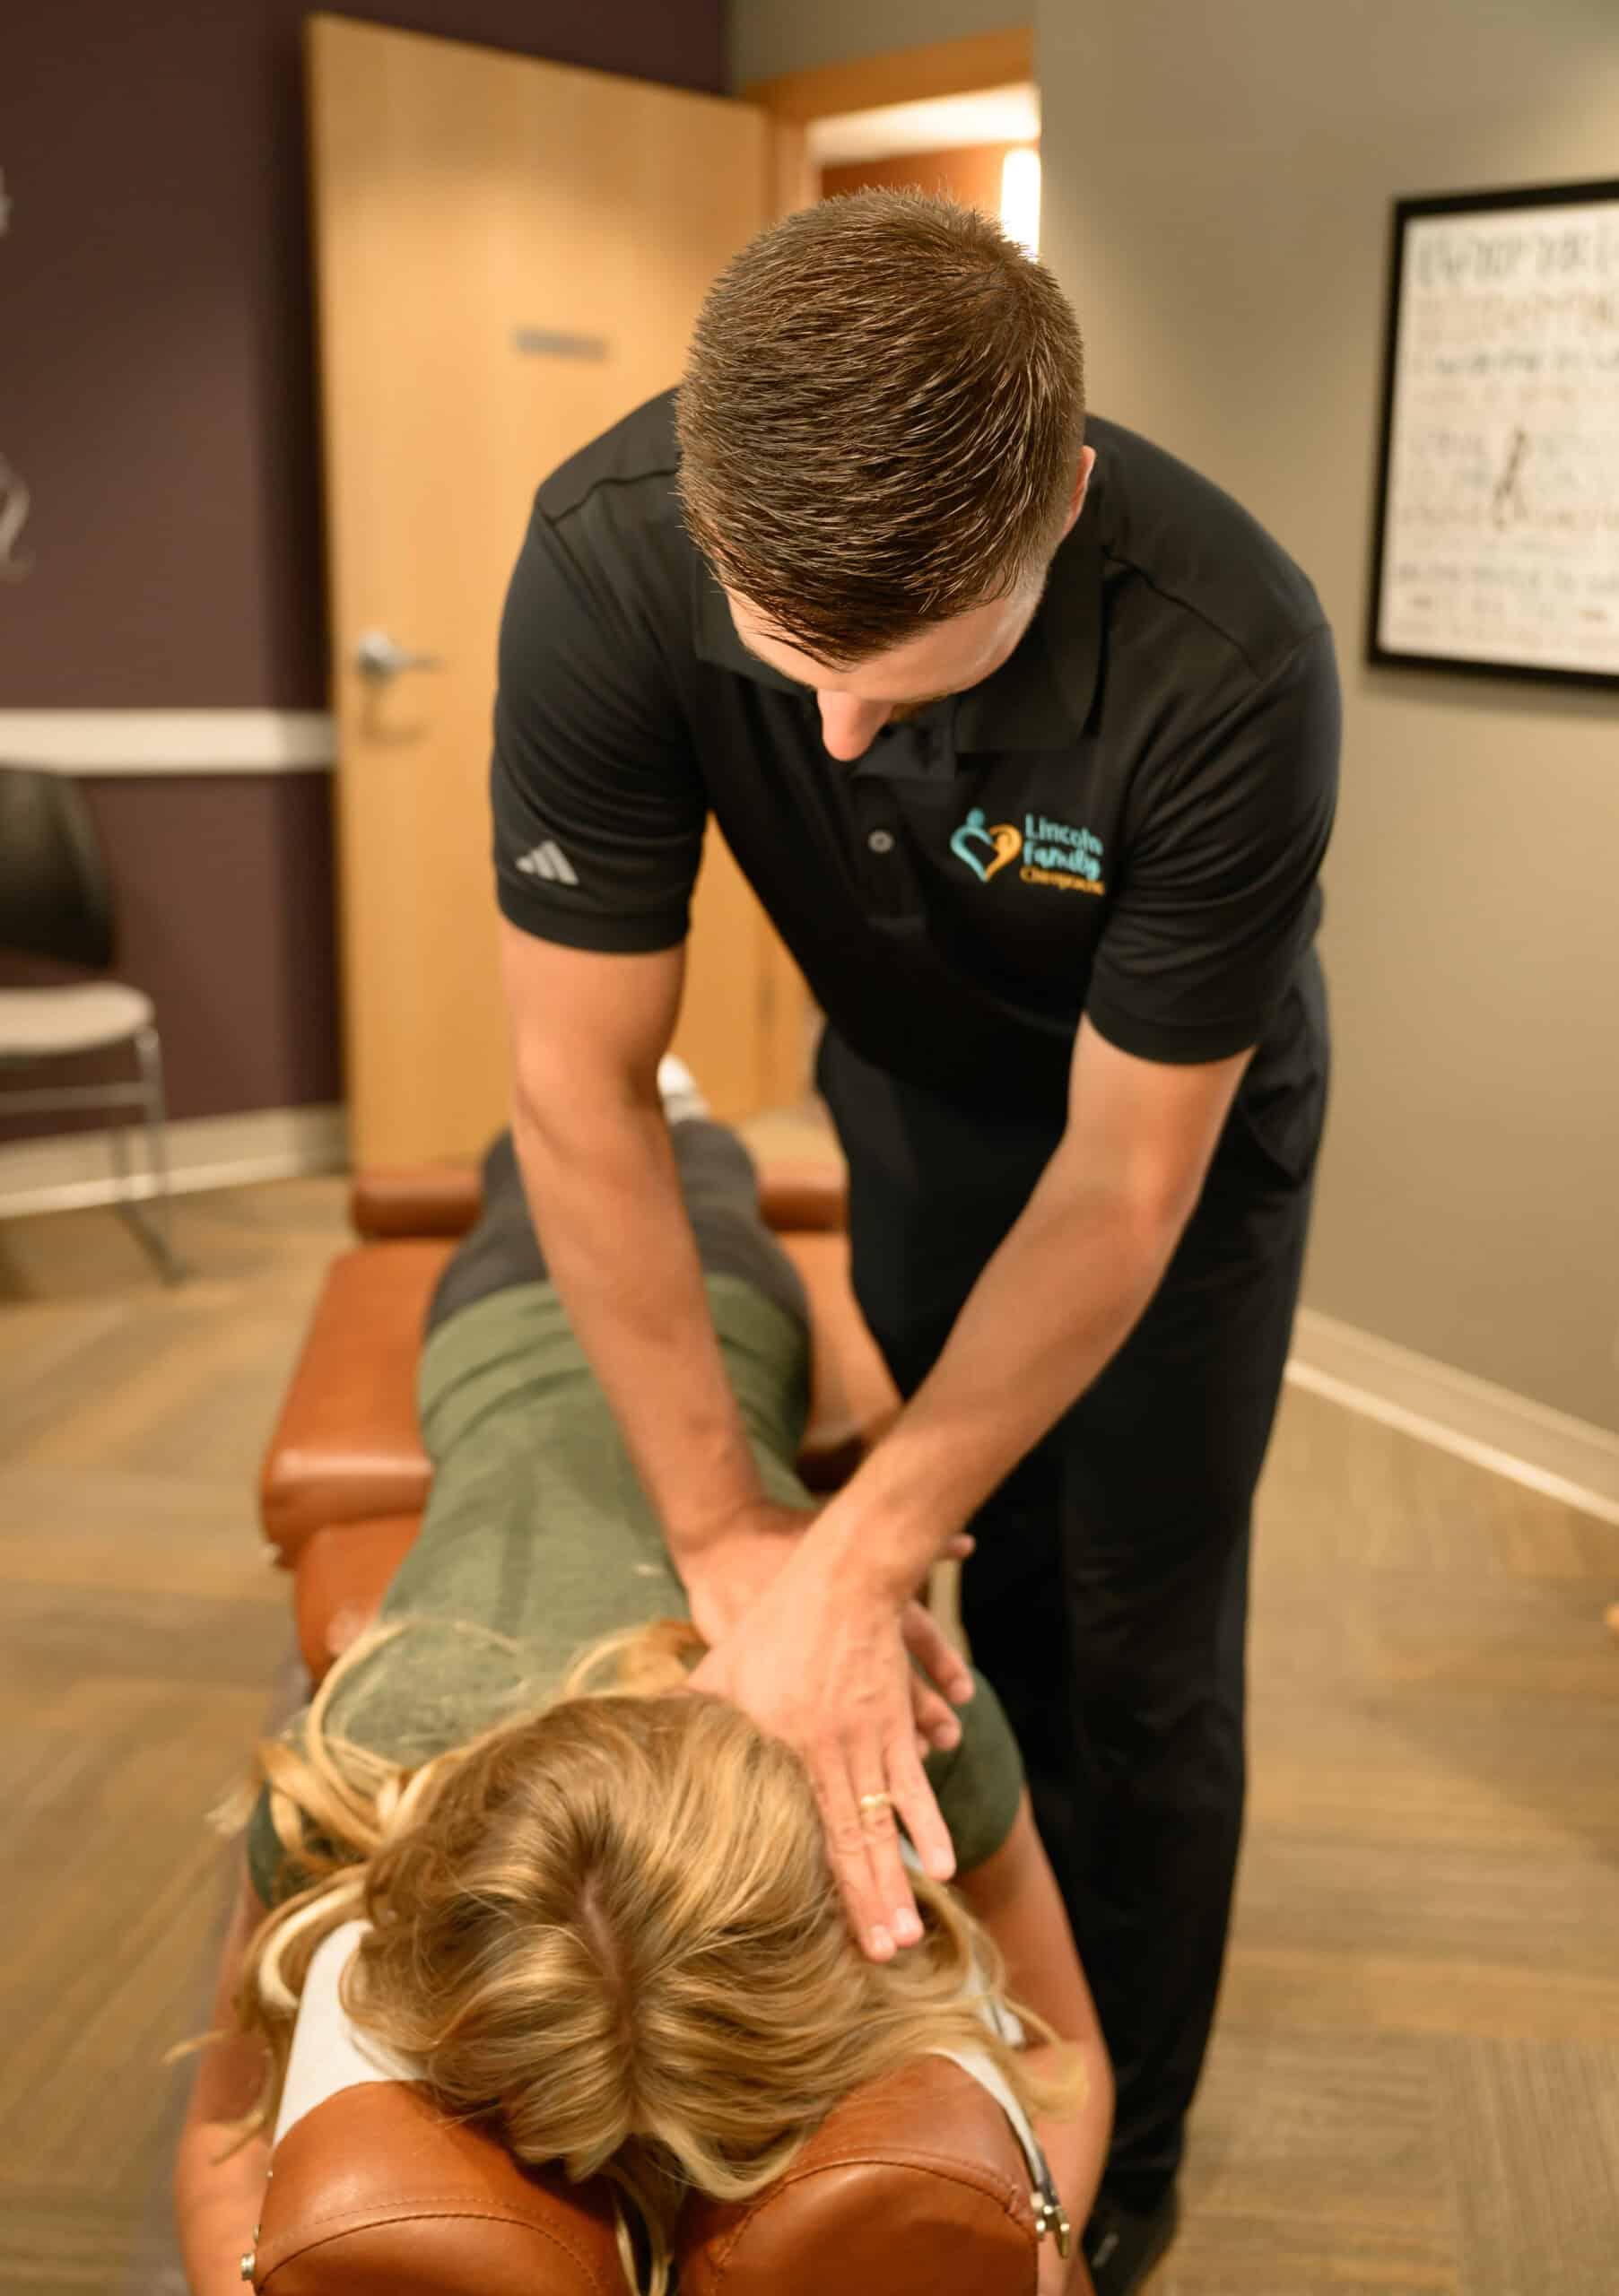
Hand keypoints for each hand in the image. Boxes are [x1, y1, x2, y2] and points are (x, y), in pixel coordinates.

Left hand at [687, 1514, 974, 1959]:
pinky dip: (929, 1825)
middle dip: (868, 1902)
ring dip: (899, 1879)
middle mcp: (832, 1754)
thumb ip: (685, 1713)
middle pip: (853, 1840)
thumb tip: (635, 1743)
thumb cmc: (773, 1625)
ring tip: (912, 1933)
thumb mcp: (719, 1669)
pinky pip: (915, 1785)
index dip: (819, 1884)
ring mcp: (871, 1741)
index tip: (823, 1930)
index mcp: (786, 1748)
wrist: (843, 1580)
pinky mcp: (896, 1725)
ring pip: (887, 1824)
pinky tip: (943, 1864)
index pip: (804, 1831)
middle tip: (883, 1957)